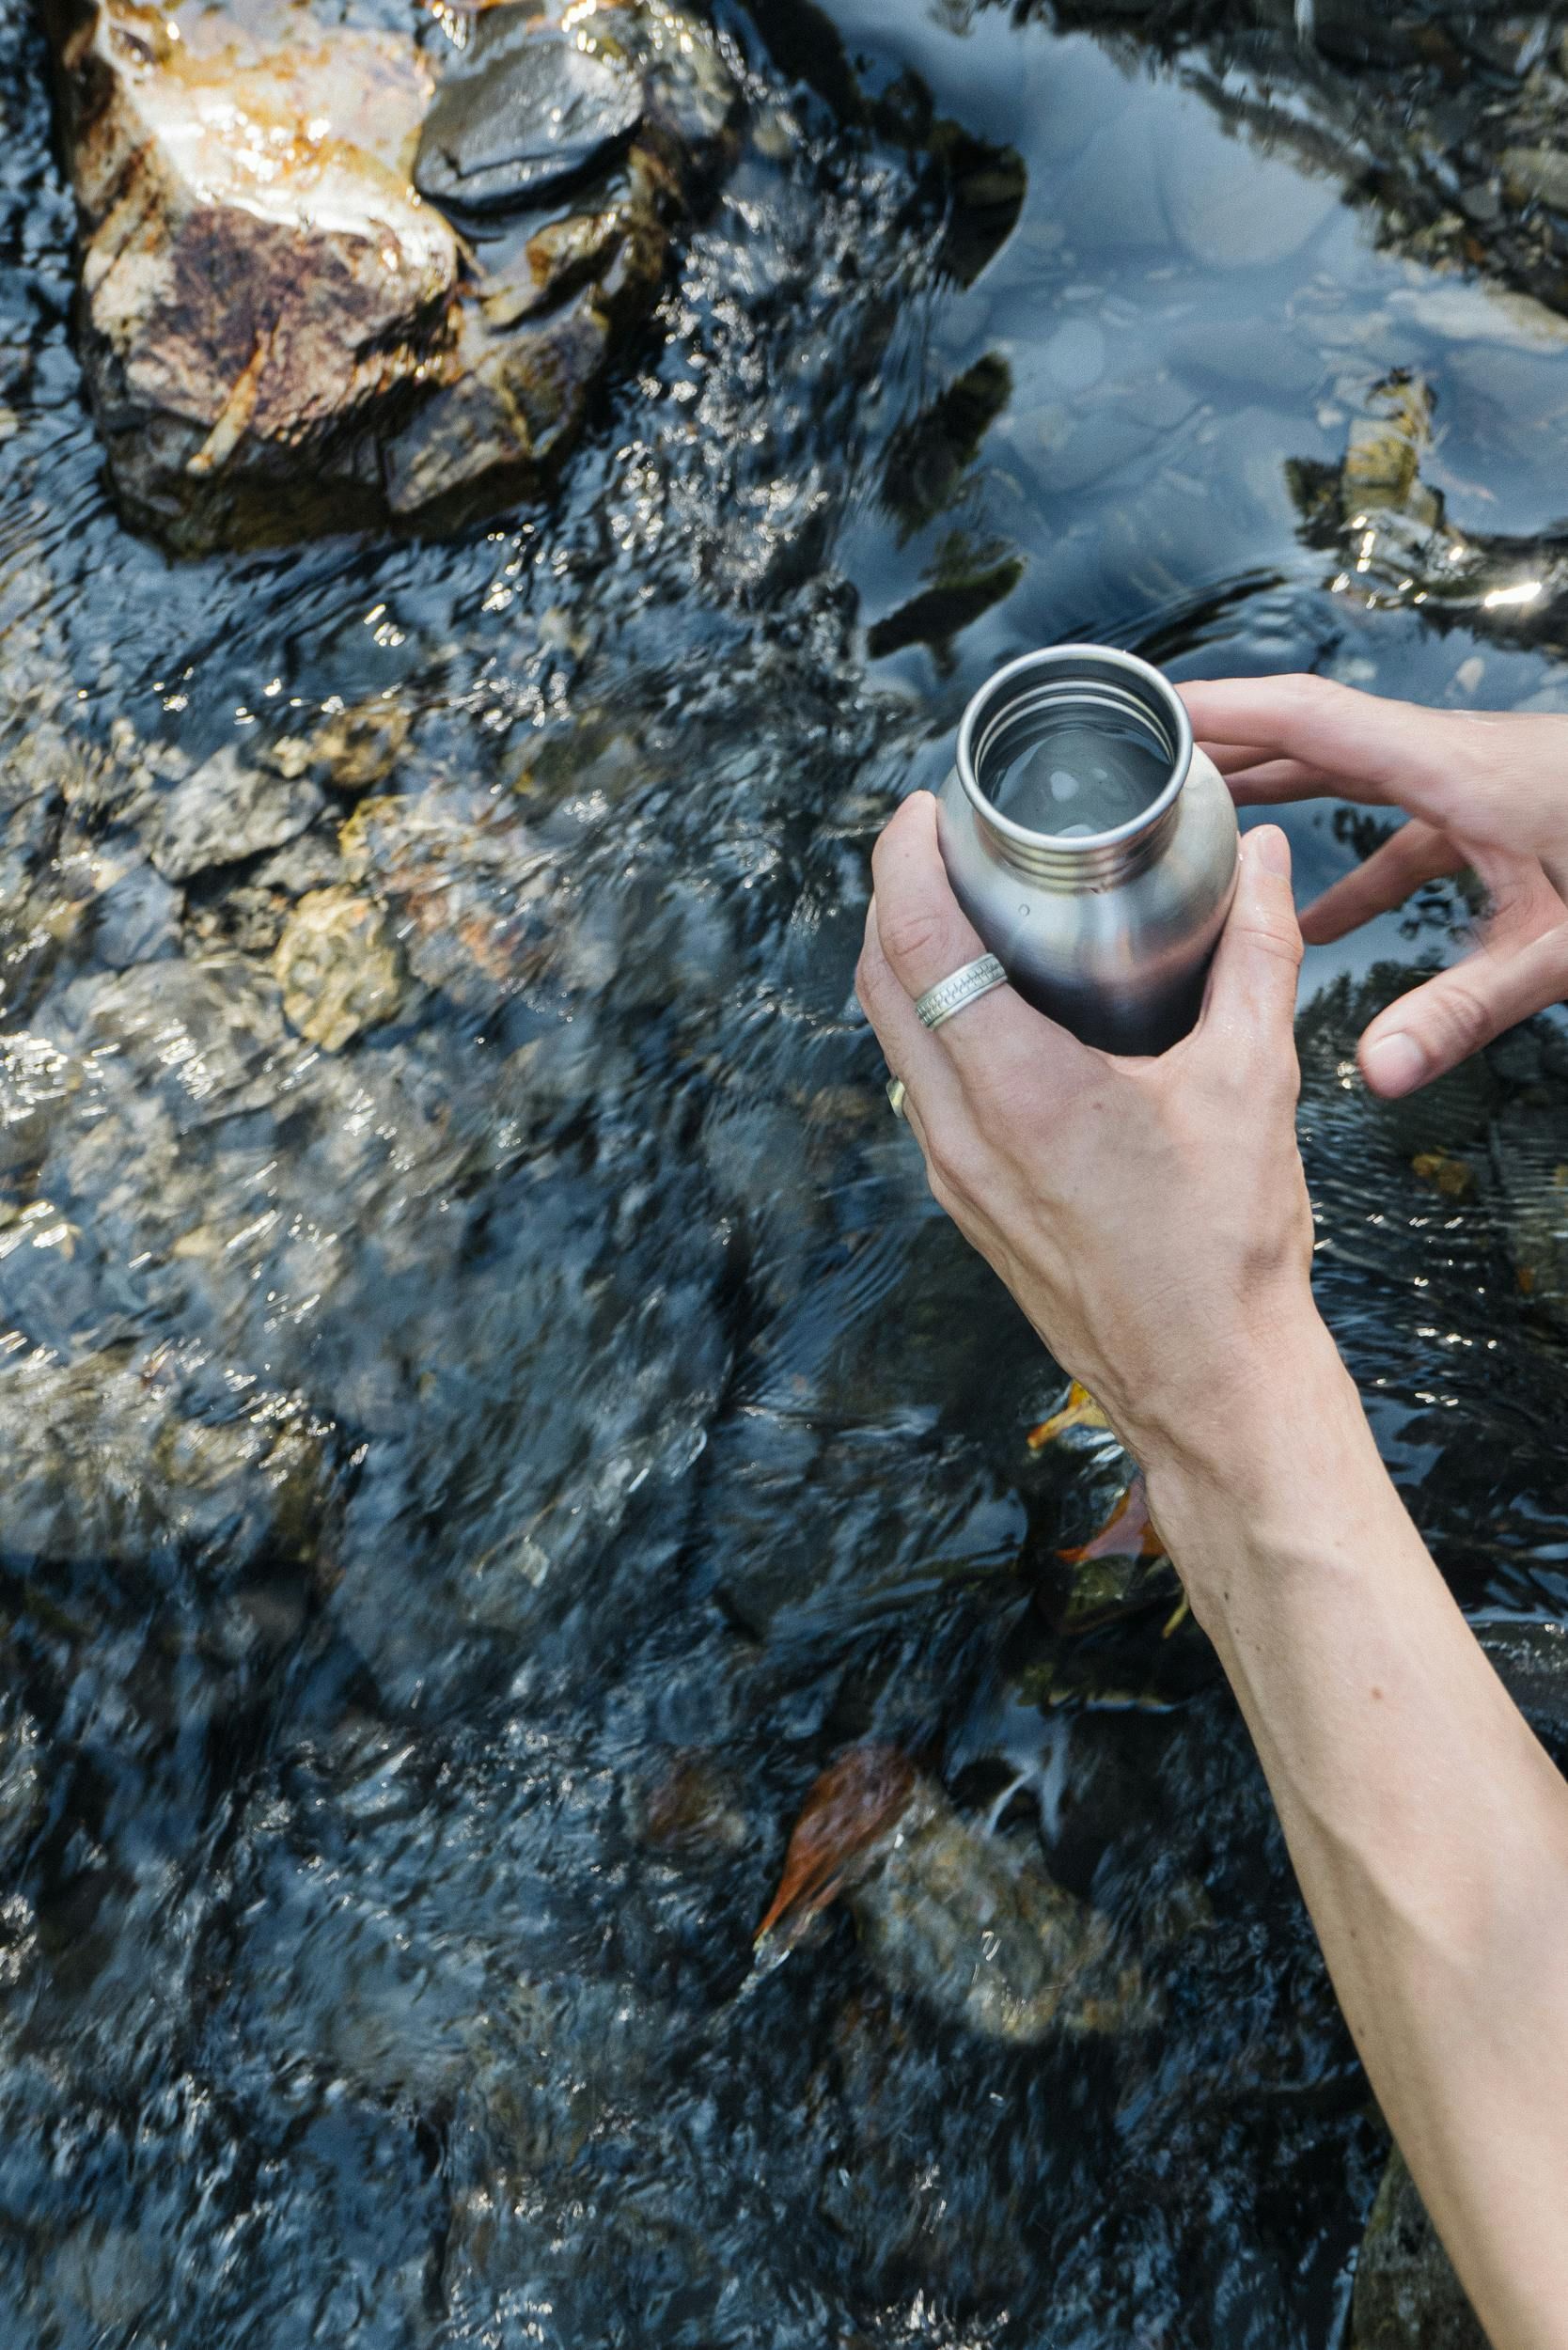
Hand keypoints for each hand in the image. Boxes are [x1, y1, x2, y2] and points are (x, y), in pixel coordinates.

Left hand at [855, 795, 1318, 1464]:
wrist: (1207, 1382)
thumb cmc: (1225, 1250)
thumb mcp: (1251, 1081)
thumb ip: (1255, 956)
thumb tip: (1261, 861)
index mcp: (1018, 1090)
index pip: (917, 942)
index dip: (903, 857)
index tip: (925, 808)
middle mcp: (960, 1131)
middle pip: (880, 983)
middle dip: (893, 897)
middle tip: (939, 842)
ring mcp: (952, 1174)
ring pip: (892, 1040)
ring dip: (907, 964)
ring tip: (959, 908)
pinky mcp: (966, 1204)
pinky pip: (919, 1090)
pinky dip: (931, 1026)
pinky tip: (986, 1008)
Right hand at [1182, 673, 1567, 1098]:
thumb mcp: (1563, 949)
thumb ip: (1466, 1010)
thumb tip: (1375, 1074)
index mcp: (1454, 769)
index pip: (1308, 719)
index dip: (1219, 710)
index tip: (1142, 708)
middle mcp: (1453, 762)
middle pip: (1310, 738)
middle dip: (1222, 749)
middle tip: (1133, 765)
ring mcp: (1476, 783)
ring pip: (1349, 777)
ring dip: (1275, 800)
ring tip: (1194, 832)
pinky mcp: (1499, 815)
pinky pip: (1397, 828)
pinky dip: (1345, 868)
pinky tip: (1312, 928)